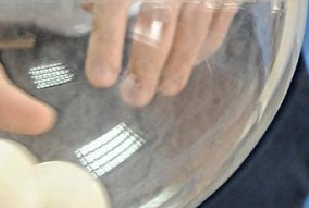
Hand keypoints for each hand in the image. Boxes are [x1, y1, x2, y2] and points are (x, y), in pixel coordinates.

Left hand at [84, 0, 237, 105]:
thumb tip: (88, 6)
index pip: (116, 3)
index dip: (108, 42)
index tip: (101, 79)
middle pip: (160, 20)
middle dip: (148, 64)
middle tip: (135, 97)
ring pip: (194, 24)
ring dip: (179, 64)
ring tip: (164, 90)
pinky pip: (220, 17)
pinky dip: (205, 45)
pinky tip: (189, 64)